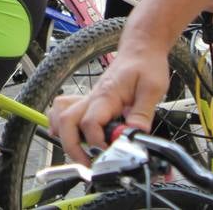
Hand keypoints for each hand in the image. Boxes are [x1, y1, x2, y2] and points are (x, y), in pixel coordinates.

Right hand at [48, 44, 170, 164]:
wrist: (140, 49)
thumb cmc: (146, 64)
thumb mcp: (152, 89)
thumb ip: (142, 114)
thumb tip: (135, 136)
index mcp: (106, 96)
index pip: (90, 123)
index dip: (97, 143)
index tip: (110, 153)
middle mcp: (92, 98)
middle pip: (66, 123)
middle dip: (72, 148)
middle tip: (89, 164)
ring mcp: (88, 99)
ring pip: (60, 117)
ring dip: (64, 137)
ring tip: (81, 153)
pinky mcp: (90, 101)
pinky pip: (64, 111)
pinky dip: (61, 125)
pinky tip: (71, 136)